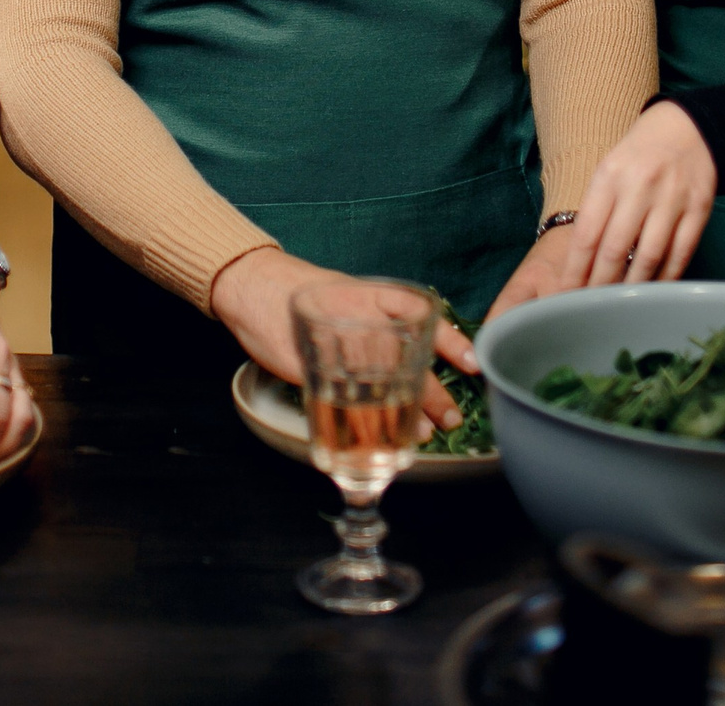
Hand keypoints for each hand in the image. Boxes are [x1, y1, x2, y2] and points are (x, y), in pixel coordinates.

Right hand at [210, 246, 473, 431]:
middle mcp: (356, 316)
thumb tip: (415, 350)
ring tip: (422, 434)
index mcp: (370, 295)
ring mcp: (332, 341)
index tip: (473, 363)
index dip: (449, 341)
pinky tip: (374, 438)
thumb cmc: (302, 291)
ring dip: (402, 413)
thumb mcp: (347, 294)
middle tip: (452, 417)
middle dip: (432, 393)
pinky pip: (341, 399)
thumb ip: (378, 318)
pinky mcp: (308, 365)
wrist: (251, 285)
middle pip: (405, 358)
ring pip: (377, 383)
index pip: (420, 316)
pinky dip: (360, 422)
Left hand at [488, 101, 716, 320]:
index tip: (566, 293)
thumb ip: (596, 210)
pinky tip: (654, 291)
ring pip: (648, 256)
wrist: (687, 128)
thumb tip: (580, 264)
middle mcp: (640, 186)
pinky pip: (681, 253)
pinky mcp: (699, 209)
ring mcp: (673, 198)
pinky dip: (666, 277)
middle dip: (598, 285)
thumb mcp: (609, 171)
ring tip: (619, 306)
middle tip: (589, 309)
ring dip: (632, 287)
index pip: (587, 232)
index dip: (575, 269)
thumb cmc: (637, 156)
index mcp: (610, 176)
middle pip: (614, 249)